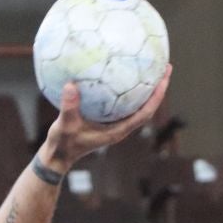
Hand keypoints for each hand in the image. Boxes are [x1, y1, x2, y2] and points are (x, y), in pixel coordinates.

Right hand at [40, 65, 171, 171]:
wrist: (58, 156)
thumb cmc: (63, 144)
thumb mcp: (64, 126)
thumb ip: (68, 108)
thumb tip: (71, 85)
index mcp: (117, 131)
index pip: (144, 114)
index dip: (156, 97)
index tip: (164, 79)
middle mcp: (120, 127)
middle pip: (146, 106)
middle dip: (157, 88)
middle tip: (165, 66)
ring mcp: (113, 123)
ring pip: (135, 104)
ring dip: (145, 87)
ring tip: (150, 66)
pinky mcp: (105, 119)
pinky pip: (120, 102)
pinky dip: (125, 88)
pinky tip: (119, 72)